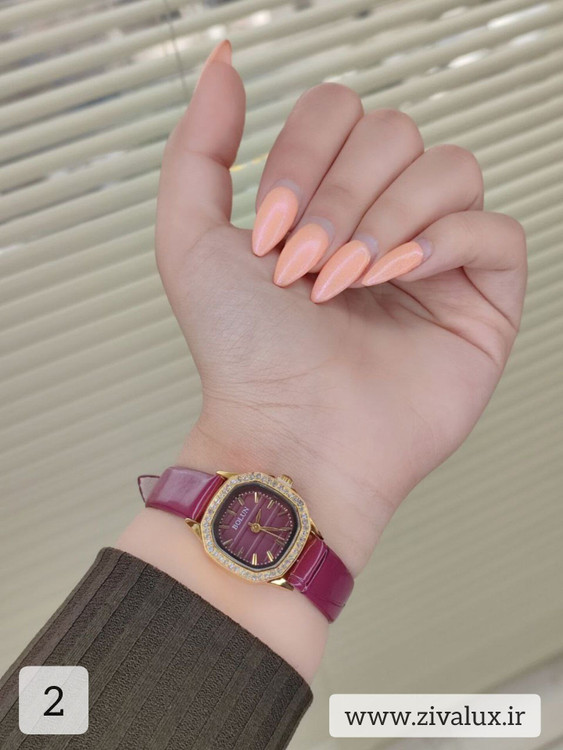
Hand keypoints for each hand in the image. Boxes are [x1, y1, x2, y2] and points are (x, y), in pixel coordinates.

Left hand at [156, 42, 525, 576]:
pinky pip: (495, 229)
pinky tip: (399, 276)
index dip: (304, 156)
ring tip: (351, 280)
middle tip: (306, 267)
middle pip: (395, 133)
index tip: (269, 235)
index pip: (341, 113)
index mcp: (325, 201)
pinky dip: (445, 240)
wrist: (287, 435)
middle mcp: (382, 220)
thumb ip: (199, 148)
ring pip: (449, 168)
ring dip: (388, 216)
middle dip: (341, 195)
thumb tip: (223, 63)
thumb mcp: (190, 241)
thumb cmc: (242, 355)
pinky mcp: (481, 300)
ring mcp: (435, 258)